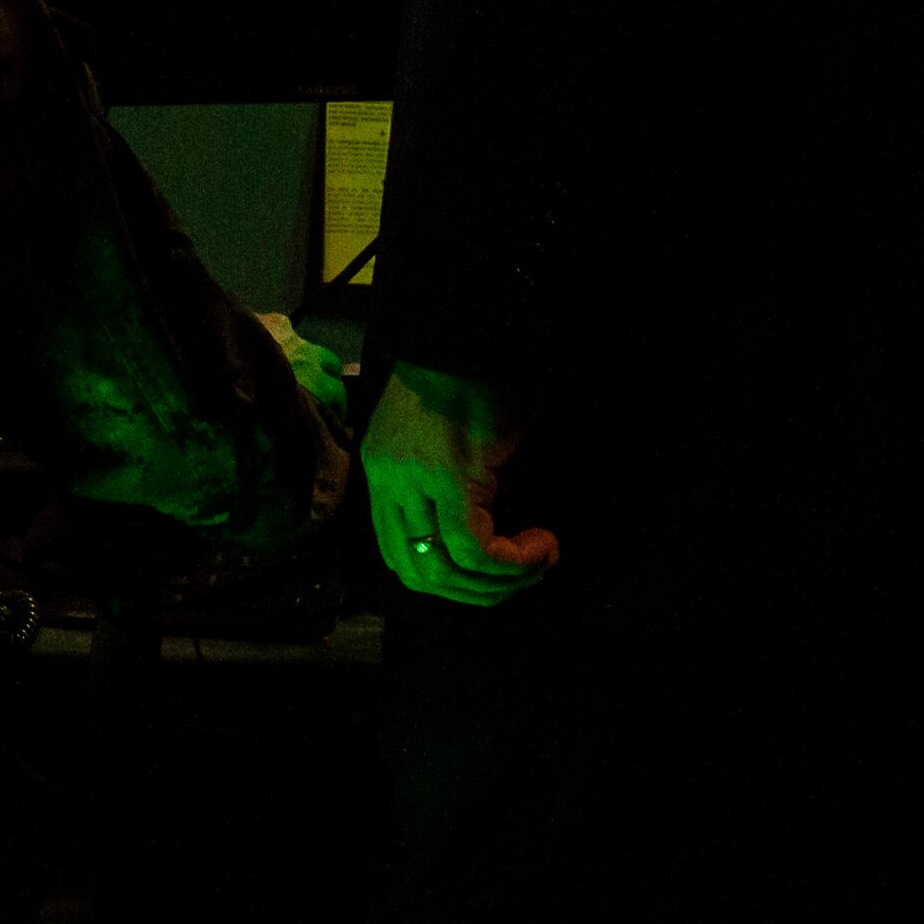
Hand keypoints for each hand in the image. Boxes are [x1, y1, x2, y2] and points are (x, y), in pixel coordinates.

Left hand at [362, 367, 556, 605]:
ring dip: (497, 582)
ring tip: (538, 564)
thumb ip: (445, 482)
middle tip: (519, 580)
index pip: (397, 551)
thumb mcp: (446, 437)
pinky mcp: (450, 478)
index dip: (445, 577)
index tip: (489, 573)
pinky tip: (541, 547)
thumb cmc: (473, 376)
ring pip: (444, 568)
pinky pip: (473, 547)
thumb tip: (484, 530)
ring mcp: (413, 482)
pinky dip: (510, 561)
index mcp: (382, 471)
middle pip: (415, 571)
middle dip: (471, 592)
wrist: (478, 331)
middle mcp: (388, 482)